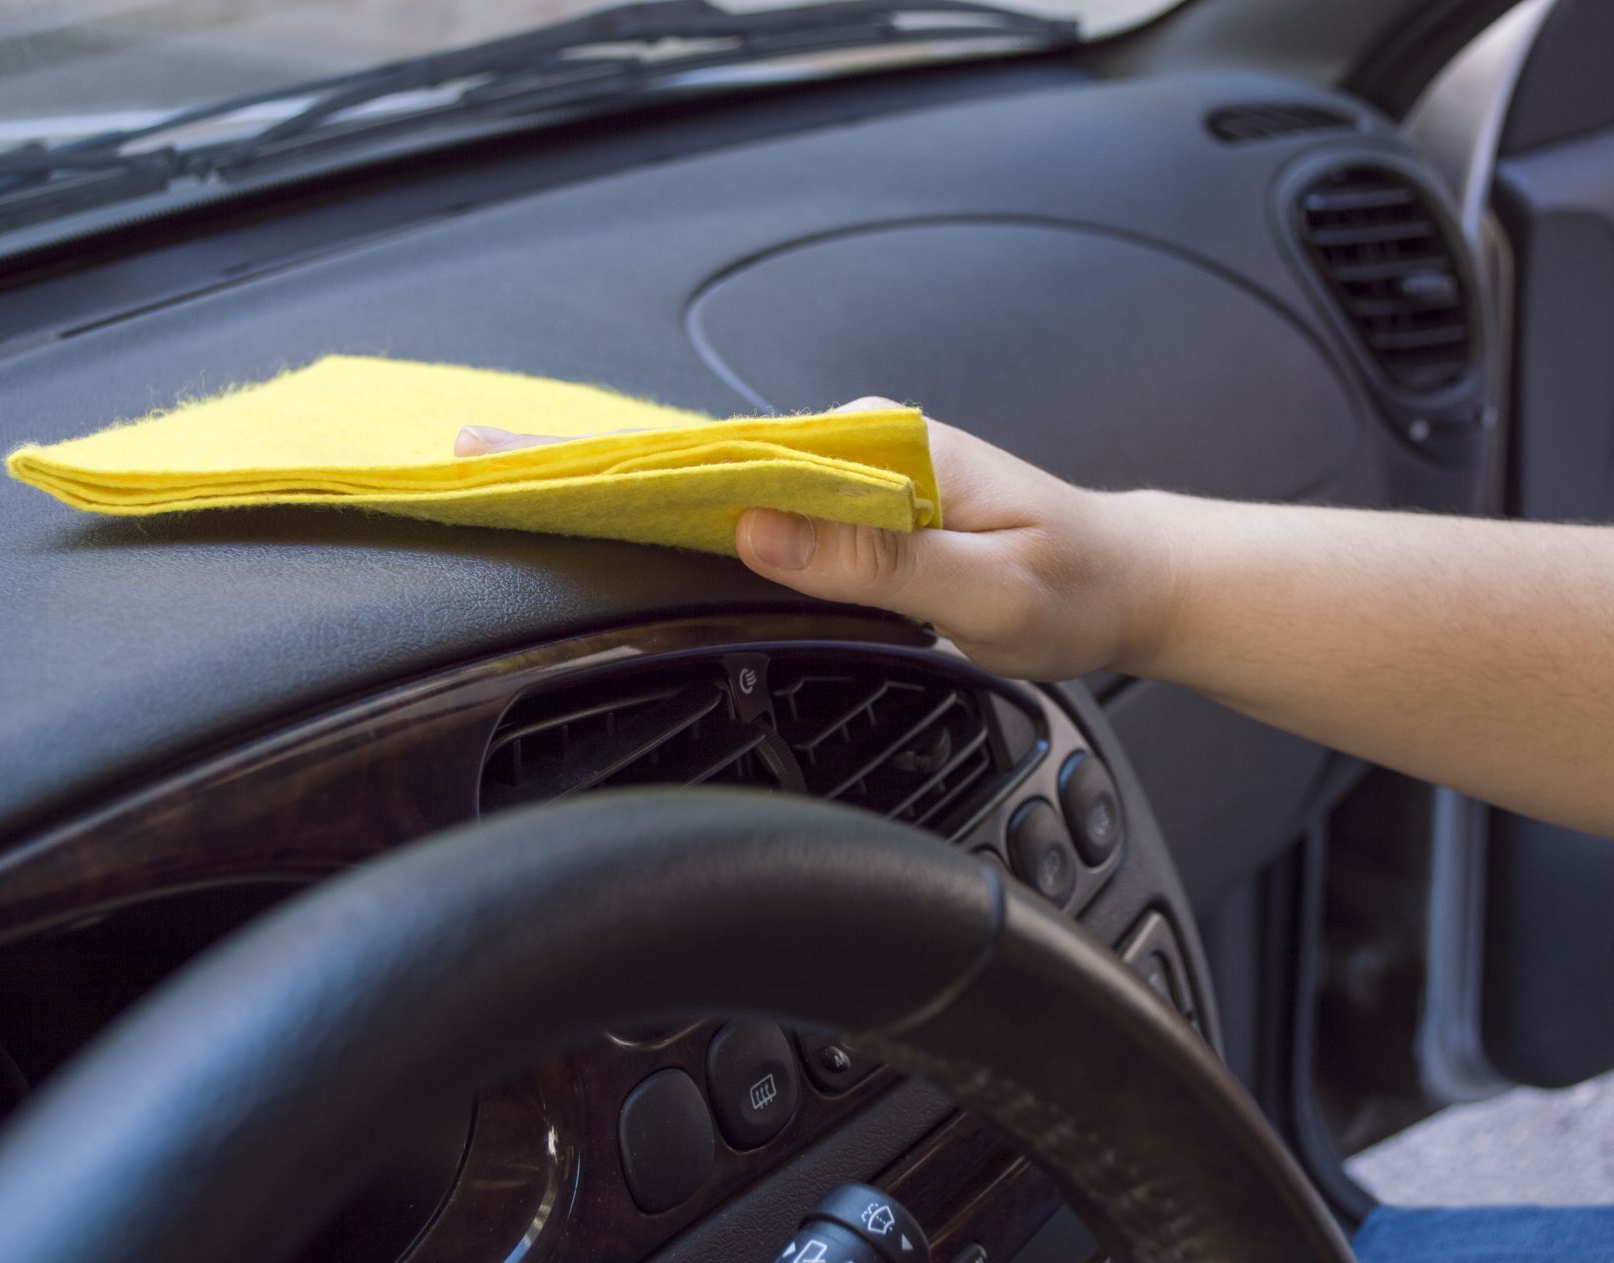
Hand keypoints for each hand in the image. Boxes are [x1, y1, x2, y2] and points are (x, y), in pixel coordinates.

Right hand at [455, 400, 1175, 680]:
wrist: (1132, 582)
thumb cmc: (1076, 583)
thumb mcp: (991, 585)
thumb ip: (882, 557)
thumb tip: (762, 530)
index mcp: (882, 441)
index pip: (733, 450)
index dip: (629, 460)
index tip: (540, 463)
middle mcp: (857, 442)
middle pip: (709, 460)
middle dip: (601, 463)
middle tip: (481, 462)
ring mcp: (852, 472)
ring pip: (727, 484)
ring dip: (638, 489)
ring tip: (531, 492)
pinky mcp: (854, 506)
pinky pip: (760, 507)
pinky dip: (692, 514)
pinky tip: (633, 522)